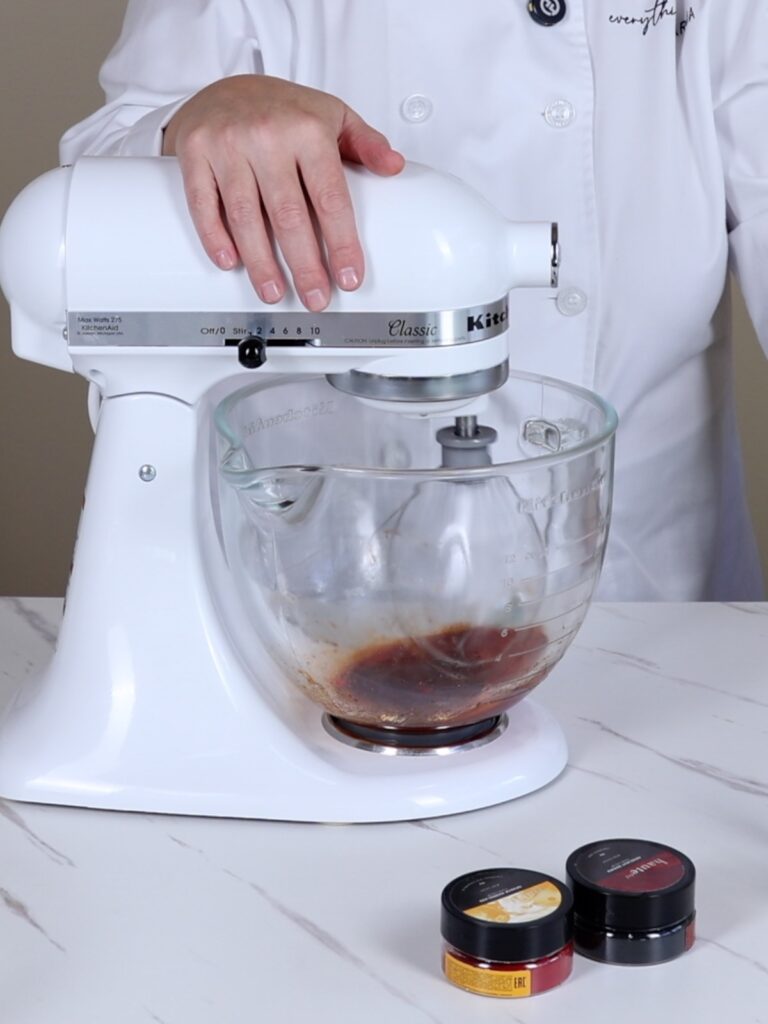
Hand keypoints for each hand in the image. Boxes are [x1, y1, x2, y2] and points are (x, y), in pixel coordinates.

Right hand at [162, 75, 404, 309]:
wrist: (223, 87)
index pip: (329, 197)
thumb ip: (366, 143)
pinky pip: (203, 203)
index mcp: (306, 130)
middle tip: (315, 297)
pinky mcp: (195, 152)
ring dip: (260, 261)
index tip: (348, 277)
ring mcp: (227, 144)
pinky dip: (215, 237)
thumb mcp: (332, 116)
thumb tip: (394, 166)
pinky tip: (230, 262)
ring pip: (245, 215)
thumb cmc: (282, 111)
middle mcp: (266, 136)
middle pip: (289, 214)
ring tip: (273, 291)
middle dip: (304, 264)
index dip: (341, 243)